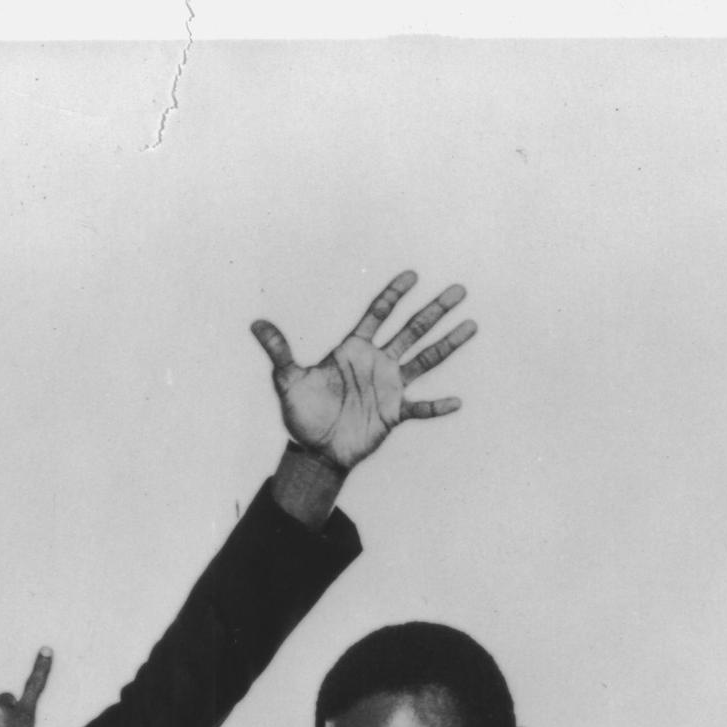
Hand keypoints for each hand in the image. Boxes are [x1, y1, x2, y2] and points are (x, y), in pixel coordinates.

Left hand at [255, 270, 474, 475]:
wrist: (315, 451)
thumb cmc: (302, 415)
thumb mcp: (288, 381)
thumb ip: (278, 351)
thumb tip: (256, 324)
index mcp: (354, 349)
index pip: (378, 314)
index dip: (394, 295)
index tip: (413, 275)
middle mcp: (377, 363)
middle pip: (411, 330)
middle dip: (434, 310)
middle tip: (459, 290)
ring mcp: (389, 387)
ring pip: (425, 360)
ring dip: (447, 344)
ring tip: (471, 325)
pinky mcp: (395, 414)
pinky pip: (420, 408)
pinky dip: (437, 406)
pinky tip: (456, 402)